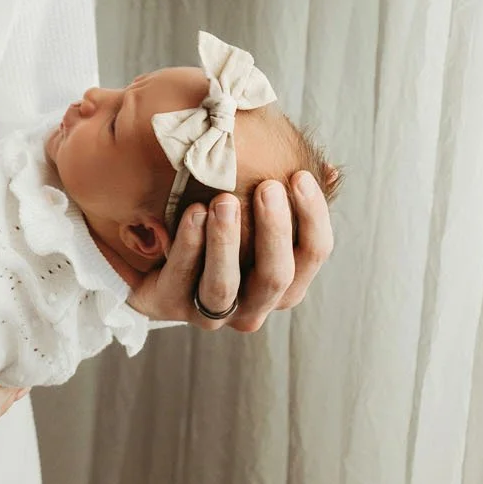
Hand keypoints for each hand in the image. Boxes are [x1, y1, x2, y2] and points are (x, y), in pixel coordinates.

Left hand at [111, 170, 334, 330]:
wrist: (154, 255)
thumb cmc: (217, 231)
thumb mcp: (255, 211)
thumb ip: (288, 196)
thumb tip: (328, 171)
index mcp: (286, 283)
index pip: (314, 253)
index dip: (313, 216)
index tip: (299, 176)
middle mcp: (255, 305)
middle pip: (276, 275)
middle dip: (275, 230)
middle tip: (268, 186)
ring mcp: (212, 313)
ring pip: (224, 286)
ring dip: (227, 241)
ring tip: (224, 201)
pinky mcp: (170, 306)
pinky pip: (181, 279)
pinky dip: (189, 245)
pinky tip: (193, 213)